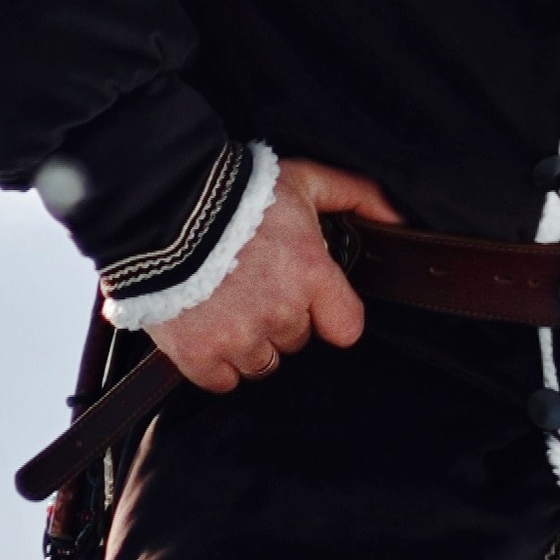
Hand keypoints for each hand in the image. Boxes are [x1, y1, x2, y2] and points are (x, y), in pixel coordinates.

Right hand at [148, 157, 400, 393]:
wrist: (163, 206)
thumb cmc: (237, 193)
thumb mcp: (305, 180)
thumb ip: (356, 196)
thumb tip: (395, 220)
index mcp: (311, 273)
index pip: (346, 327)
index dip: (330, 314)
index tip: (313, 301)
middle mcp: (280, 311)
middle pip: (296, 340)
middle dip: (281, 318)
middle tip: (256, 285)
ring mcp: (239, 337)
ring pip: (261, 363)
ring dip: (249, 341)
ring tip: (228, 304)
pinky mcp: (199, 354)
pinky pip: (222, 380)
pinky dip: (215, 361)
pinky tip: (207, 326)